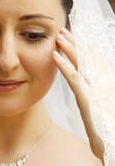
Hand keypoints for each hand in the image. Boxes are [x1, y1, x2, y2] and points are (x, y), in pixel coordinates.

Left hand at [53, 27, 104, 159]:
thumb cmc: (112, 134)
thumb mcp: (106, 111)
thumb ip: (99, 99)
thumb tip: (92, 94)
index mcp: (108, 84)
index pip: (96, 61)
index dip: (85, 48)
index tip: (75, 38)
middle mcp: (104, 83)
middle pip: (88, 57)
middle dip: (76, 42)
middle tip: (64, 31)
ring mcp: (96, 89)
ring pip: (81, 63)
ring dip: (69, 48)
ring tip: (58, 37)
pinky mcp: (88, 99)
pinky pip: (74, 78)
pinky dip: (64, 65)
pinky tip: (55, 56)